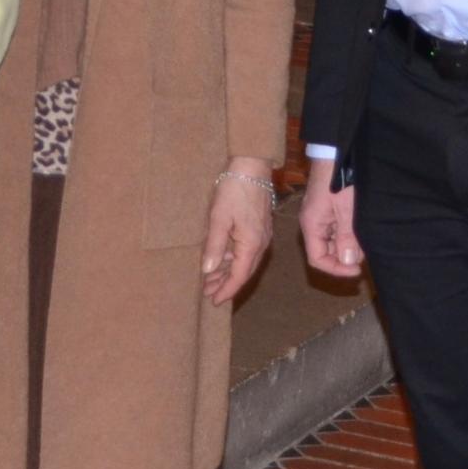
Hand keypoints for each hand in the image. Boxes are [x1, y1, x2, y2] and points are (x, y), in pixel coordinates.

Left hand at [202, 156, 275, 305]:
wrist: (251, 167)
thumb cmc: (235, 190)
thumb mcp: (219, 218)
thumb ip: (214, 246)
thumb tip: (208, 270)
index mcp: (252, 245)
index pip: (239, 276)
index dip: (226, 290)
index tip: (214, 301)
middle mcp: (260, 244)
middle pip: (243, 272)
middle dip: (225, 284)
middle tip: (207, 293)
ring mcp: (261, 235)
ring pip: (244, 262)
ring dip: (228, 271)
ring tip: (210, 279)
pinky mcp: (258, 227)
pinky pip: (245, 250)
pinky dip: (232, 259)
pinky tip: (221, 259)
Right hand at [298, 164, 362, 278]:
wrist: (336, 153)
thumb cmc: (340, 179)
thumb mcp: (347, 211)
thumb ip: (346, 237)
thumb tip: (347, 261)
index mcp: (312, 225)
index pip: (317, 259)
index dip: (336, 269)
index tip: (357, 269)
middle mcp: (313, 223)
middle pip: (325, 252)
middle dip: (345, 256)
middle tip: (365, 251)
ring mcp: (320, 216)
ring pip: (333, 241)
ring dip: (349, 245)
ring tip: (365, 238)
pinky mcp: (329, 209)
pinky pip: (336, 229)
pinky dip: (349, 234)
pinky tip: (360, 228)